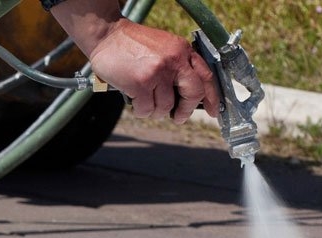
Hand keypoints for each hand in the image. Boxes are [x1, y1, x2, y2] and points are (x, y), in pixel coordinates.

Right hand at [46, 1, 221, 122]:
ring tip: (145, 100)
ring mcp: (158, 72)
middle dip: (186, 110)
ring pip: (166, 106)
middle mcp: (174, 60)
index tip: (213, 111)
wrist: (108, 36)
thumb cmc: (134, 45)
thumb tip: (187, 95)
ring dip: (155, 110)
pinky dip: (141, 110)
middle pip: (194, 93)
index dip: (212, 96)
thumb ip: (178, 65)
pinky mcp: (141, 83)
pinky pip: (147, 110)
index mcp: (183, 50)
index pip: (206, 76)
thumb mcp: (164, 48)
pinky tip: (134, 99)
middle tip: (178, 117)